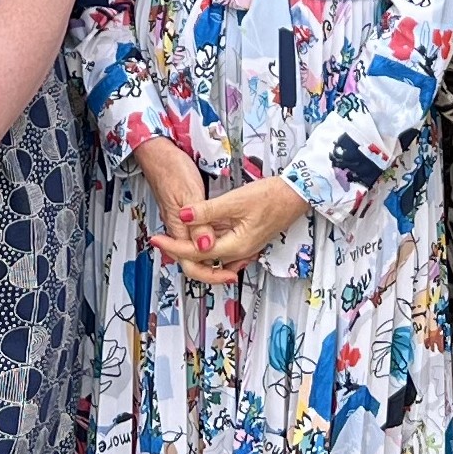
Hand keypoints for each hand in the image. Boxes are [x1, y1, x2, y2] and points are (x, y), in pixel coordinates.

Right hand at [132, 139, 238, 283]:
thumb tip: (206, 246)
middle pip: (193, 260)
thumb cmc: (171, 169)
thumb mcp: (190, 194)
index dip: (209, 273)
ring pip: (198, 249)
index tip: (227, 276)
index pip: (190, 261)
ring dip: (215, 258)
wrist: (158, 154)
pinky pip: (200, 236)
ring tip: (235, 261)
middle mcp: (180, 228)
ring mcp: (183, 222)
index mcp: (179, 226)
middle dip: (213, 271)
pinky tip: (225, 240)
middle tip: (232, 274)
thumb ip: (200, 222)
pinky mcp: (188, 215)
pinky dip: (214, 243)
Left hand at [171, 176, 309, 277]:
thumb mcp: (235, 201)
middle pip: (202, 259)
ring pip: (211, 253)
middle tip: (162, 239)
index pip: (195, 253)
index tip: (156, 240)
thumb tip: (183, 216)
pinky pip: (222, 245)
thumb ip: (206, 211)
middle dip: (180, 250)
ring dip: (193, 246)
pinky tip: (202, 232)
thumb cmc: (272, 197)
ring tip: (175, 236)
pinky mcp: (246, 239)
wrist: (295, 194)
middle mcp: (239, 251)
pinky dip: (208, 241)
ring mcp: (244, 246)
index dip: (173, 246)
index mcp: (235, 246)